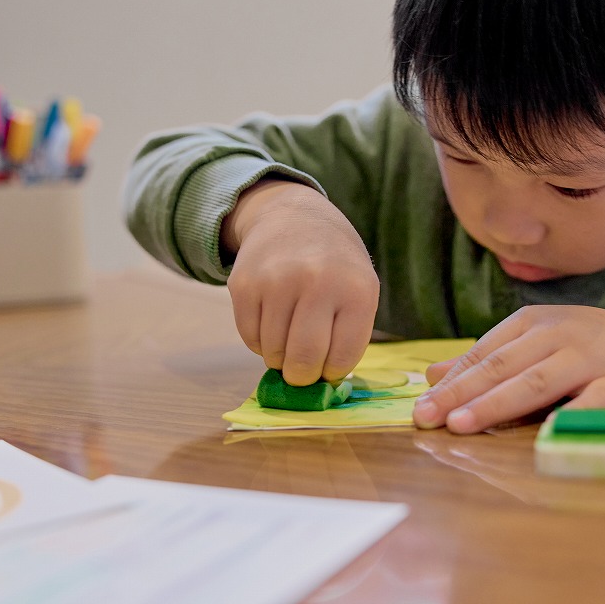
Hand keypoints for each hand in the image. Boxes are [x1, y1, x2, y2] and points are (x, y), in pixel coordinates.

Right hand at [222, 179, 379, 385]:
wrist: (292, 216)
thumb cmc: (334, 264)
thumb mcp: (360, 288)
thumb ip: (348, 335)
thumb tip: (320, 387)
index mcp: (357, 289)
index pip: (342, 358)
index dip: (332, 372)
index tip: (328, 366)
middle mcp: (317, 281)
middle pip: (304, 359)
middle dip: (302, 376)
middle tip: (302, 370)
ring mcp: (277, 281)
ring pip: (273, 353)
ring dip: (280, 357)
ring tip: (289, 336)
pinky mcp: (244, 284)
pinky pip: (249, 337)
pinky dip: (260, 342)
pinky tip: (272, 322)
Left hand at [411, 305, 604, 433]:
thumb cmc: (578, 346)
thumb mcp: (531, 341)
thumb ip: (485, 359)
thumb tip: (432, 375)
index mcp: (530, 323)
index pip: (484, 353)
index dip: (451, 382)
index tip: (422, 407)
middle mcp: (556, 336)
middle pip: (503, 367)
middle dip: (461, 393)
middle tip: (428, 418)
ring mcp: (589, 358)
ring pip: (537, 381)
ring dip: (496, 403)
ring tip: (462, 423)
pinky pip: (594, 401)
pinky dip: (570, 414)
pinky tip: (542, 431)